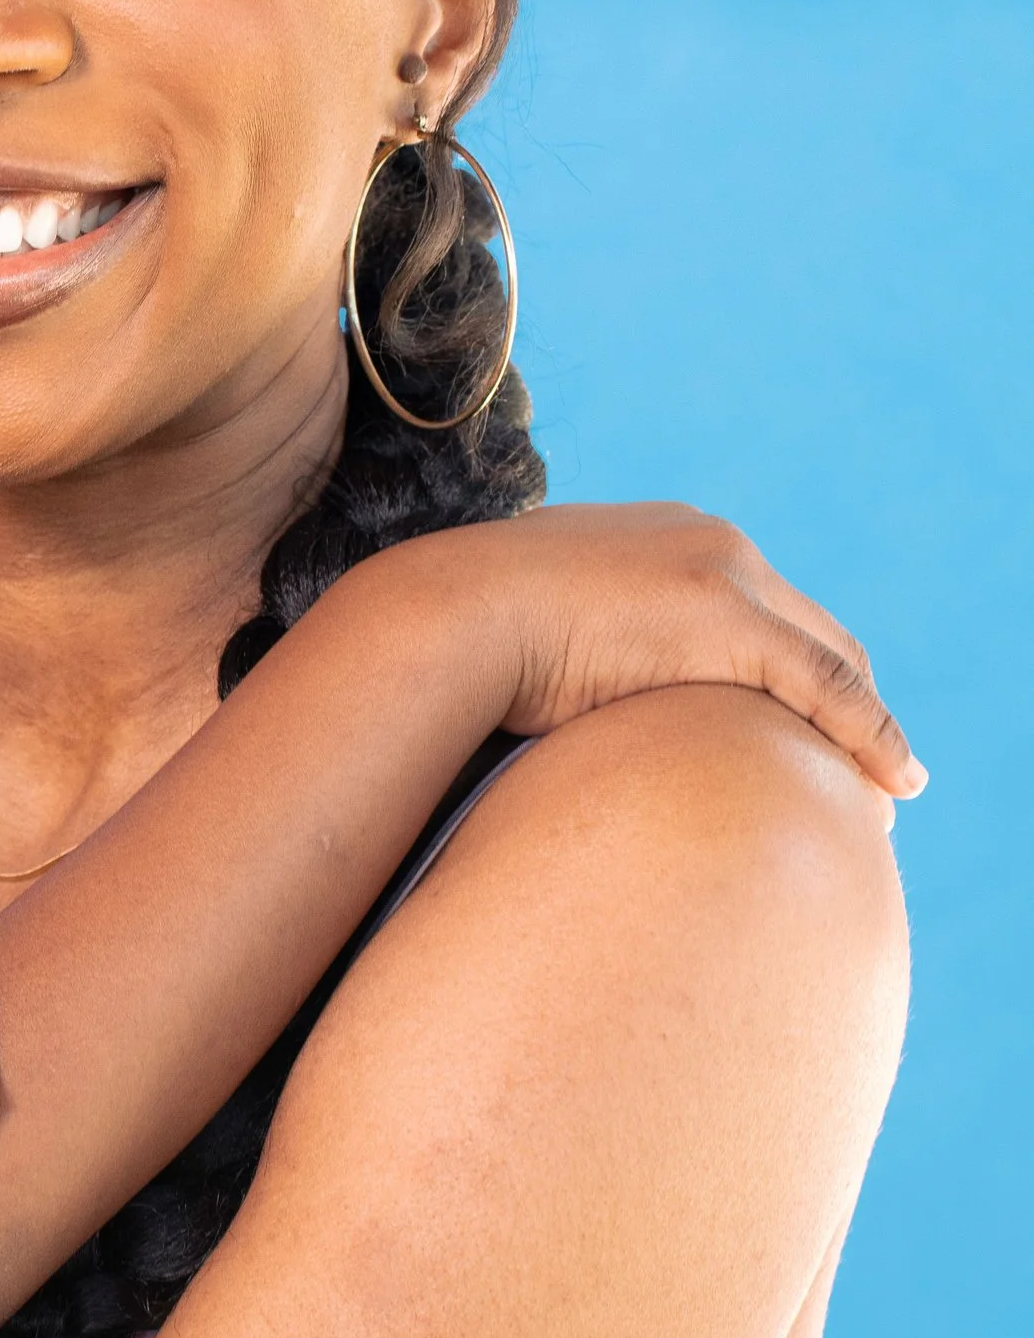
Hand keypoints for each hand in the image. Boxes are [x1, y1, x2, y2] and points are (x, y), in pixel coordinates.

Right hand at [395, 504, 920, 796]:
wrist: (443, 618)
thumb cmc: (467, 645)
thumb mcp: (537, 638)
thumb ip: (577, 656)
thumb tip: (559, 709)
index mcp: (668, 540)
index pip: (761, 610)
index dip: (794, 677)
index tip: (802, 735)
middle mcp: (713, 543)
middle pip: (814, 632)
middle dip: (846, 704)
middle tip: (864, 774)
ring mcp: (726, 575)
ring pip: (833, 660)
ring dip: (866, 731)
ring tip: (885, 797)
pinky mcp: (730, 619)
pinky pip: (828, 687)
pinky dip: (871, 736)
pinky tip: (895, 785)